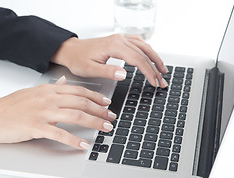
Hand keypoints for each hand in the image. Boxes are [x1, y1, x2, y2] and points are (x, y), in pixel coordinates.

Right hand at [0, 76, 114, 148]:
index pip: (78, 91)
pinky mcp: (36, 127)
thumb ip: (51, 88)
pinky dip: (74, 140)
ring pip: (76, 116)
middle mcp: (48, 98)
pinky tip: (83, 145)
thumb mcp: (32, 92)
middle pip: (81, 103)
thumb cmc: (8, 106)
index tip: (107, 103)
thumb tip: (64, 82)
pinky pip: (60, 134)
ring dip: (94, 122)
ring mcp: (42, 112)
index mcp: (48, 90)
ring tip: (105, 128)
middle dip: (100, 110)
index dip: (96, 97)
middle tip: (111, 117)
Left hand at [51, 34, 168, 87]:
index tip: (155, 82)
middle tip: (162, 81)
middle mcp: (119, 39)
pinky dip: (147, 50)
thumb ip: (108, 72)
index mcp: (114, 46)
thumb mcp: (90, 69)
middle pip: (144, 53)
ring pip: (144, 46)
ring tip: (162, 70)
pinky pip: (138, 43)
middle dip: (155, 68)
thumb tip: (124, 74)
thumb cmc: (78, 59)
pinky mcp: (119, 40)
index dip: (148, 72)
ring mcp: (120, 38)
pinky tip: (151, 56)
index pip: (138, 59)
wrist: (70, 50)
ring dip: (154, 58)